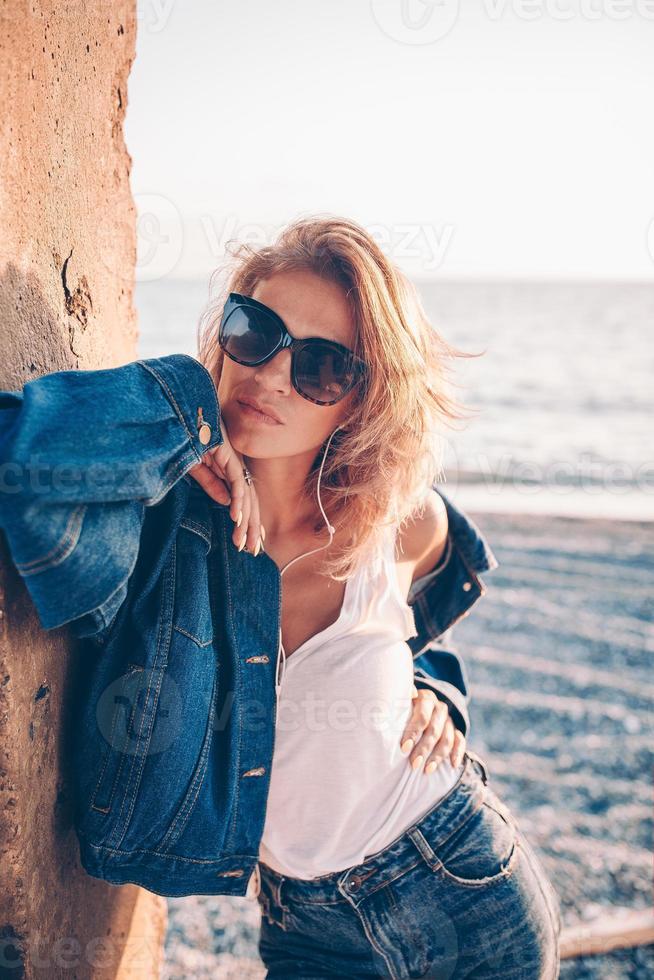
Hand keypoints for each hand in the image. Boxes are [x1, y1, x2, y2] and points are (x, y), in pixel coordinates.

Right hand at [187, 418, 263, 555]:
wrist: (184, 413)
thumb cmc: (190, 436)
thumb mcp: (198, 468)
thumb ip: (212, 484)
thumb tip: (225, 502)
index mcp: (230, 470)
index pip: (244, 501)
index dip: (248, 522)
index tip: (249, 543)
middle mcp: (236, 467)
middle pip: (250, 502)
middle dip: (252, 528)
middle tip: (252, 551)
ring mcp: (234, 461)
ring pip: (246, 497)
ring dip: (245, 521)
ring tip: (244, 542)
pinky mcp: (228, 456)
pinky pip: (236, 481)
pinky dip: (237, 500)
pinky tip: (236, 517)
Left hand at [400, 686, 465, 774]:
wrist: (422, 702)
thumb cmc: (405, 705)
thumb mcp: (402, 698)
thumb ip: (402, 696)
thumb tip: (411, 693)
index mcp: (426, 699)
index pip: (422, 716)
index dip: (413, 732)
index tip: (404, 748)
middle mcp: (439, 708)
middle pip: (434, 731)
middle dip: (423, 749)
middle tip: (414, 764)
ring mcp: (449, 720)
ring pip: (447, 739)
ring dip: (438, 756)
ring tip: (427, 770)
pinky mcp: (456, 730)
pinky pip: (461, 741)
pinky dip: (458, 753)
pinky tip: (453, 766)